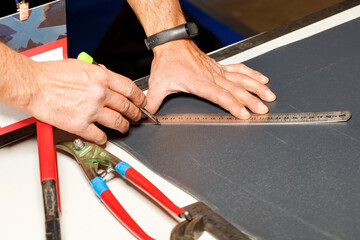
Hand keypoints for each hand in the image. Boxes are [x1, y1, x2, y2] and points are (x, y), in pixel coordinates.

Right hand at [26, 59, 145, 143]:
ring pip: (117, 122)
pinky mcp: (80, 124)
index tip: (141, 102)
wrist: (33, 85)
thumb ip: (99, 74)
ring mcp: (91, 110)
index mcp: (102, 77)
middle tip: (136, 117)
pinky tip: (103, 137)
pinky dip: (103, 138)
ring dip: (123, 127)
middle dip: (135, 114)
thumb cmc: (52, 74)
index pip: (130, 89)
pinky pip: (99, 135)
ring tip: (124, 128)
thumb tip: (109, 81)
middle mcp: (100, 93)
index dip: (139, 98)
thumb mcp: (82, 66)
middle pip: (127, 107)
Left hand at [145, 40, 275, 117]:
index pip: (220, 96)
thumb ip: (153, 101)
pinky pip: (239, 69)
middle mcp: (212, 76)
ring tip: (269, 95)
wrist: (172, 43)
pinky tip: (262, 79)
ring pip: (241, 78)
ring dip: (256, 87)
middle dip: (251, 100)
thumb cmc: (167, 63)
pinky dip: (252, 74)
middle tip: (264, 109)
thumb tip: (146, 115)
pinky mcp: (219, 66)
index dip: (233, 105)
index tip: (245, 113)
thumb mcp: (158, 84)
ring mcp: (218, 71)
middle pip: (236, 89)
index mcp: (200, 83)